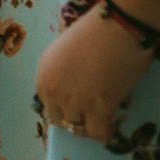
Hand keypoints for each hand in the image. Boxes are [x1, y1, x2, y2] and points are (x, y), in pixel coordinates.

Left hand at [35, 6, 154, 140]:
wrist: (116, 27)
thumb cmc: (93, 32)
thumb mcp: (63, 53)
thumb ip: (61, 73)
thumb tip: (72, 88)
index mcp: (43, 75)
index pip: (47, 105)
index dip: (62, 108)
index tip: (75, 107)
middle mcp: (53, 91)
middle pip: (60, 119)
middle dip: (74, 119)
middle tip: (90, 114)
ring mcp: (75, 101)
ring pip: (78, 129)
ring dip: (89, 125)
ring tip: (102, 117)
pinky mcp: (100, 107)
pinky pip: (98, 133)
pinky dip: (104, 132)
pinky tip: (112, 123)